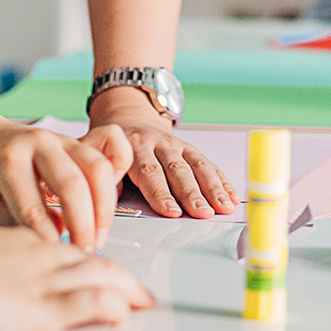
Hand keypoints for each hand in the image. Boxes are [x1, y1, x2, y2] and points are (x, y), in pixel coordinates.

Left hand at [0, 108, 130, 248]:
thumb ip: (9, 221)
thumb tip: (52, 234)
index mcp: (7, 159)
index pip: (31, 205)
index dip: (45, 236)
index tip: (54, 258)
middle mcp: (37, 142)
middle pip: (72, 183)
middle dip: (82, 224)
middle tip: (83, 252)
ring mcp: (59, 138)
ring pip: (96, 168)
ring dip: (103, 208)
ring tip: (97, 238)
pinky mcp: (74, 142)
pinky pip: (103, 161)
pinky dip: (110, 188)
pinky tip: (103, 215)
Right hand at [0, 228, 152, 330]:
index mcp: (21, 239)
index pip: (67, 244)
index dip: (93, 254)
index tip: (103, 265)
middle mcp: (38, 254)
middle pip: (94, 256)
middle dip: (120, 271)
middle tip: (138, 287)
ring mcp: (42, 280)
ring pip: (99, 275)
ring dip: (125, 288)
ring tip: (141, 300)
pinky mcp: (39, 310)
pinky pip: (88, 304)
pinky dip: (110, 307)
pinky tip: (122, 314)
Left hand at [87, 87, 239, 219]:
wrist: (128, 116)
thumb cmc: (111, 146)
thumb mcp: (98, 155)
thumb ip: (104, 177)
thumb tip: (107, 200)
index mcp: (132, 147)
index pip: (148, 171)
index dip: (160, 193)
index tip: (171, 211)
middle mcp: (157, 144)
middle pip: (176, 170)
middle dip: (191, 193)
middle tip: (202, 213)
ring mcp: (176, 145)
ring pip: (196, 165)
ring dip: (212, 188)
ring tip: (223, 207)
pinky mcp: (189, 148)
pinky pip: (208, 164)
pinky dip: (222, 181)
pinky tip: (231, 197)